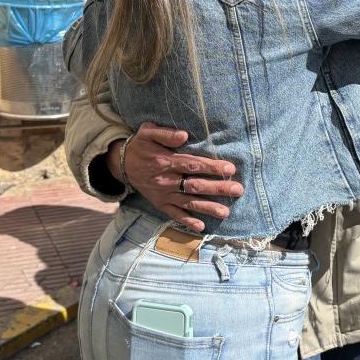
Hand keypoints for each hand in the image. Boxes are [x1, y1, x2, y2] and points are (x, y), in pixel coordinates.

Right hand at [108, 123, 243, 232]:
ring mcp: (163, 195)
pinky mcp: (160, 204)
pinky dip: (187, 221)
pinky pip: (174, 214)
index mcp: (165, 162)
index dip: (211, 167)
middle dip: (217, 188)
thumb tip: (184, 135)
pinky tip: (201, 227)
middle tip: (238, 190)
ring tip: (226, 212)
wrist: (121, 164)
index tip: (230, 169)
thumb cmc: (140, 145)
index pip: (193, 165)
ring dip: (208, 208)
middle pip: (195, 185)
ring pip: (189, 203)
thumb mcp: (148, 132)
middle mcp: (166, 181)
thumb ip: (166, 134)